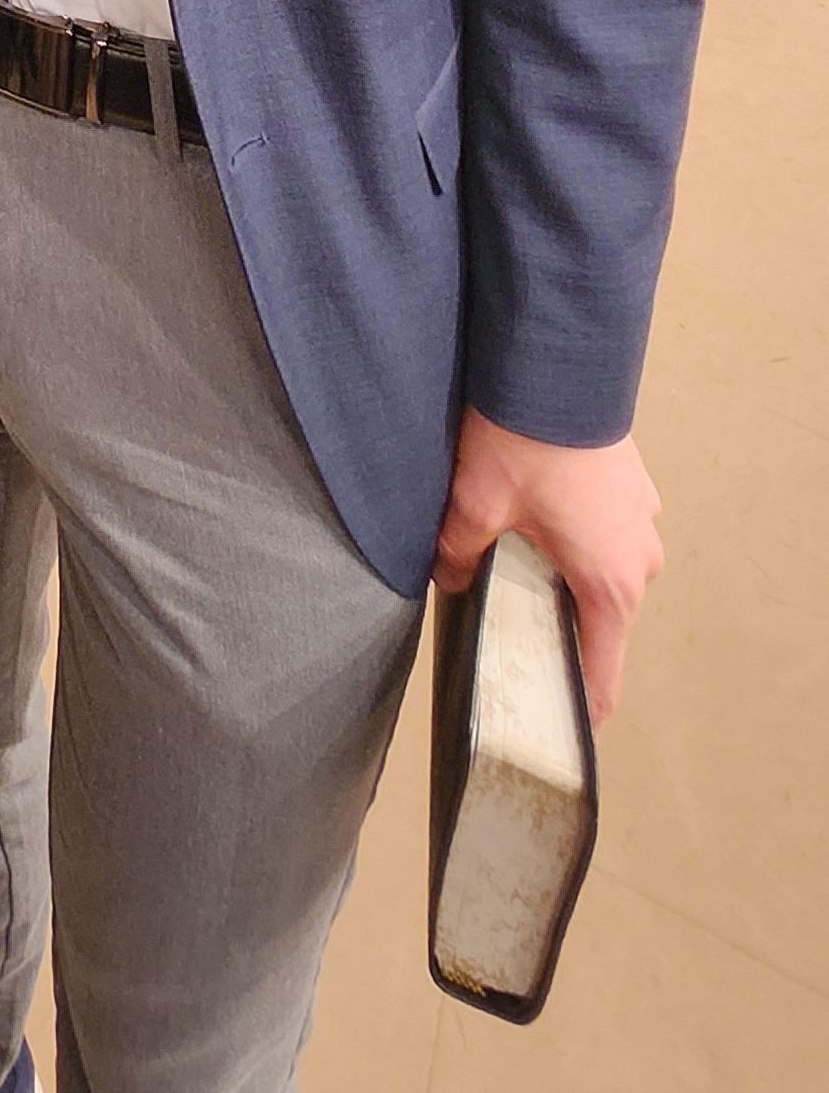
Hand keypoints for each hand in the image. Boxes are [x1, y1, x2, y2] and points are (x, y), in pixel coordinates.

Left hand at [433, 406, 662, 719]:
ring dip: (567, 578)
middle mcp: (640, 560)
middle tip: (509, 638)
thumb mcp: (474, 508)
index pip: (602, 673)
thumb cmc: (524, 443)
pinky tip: (535, 525)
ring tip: (516, 575)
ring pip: (603, 573)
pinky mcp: (633, 487)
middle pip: (600, 621)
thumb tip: (450, 579)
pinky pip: (607, 534)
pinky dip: (577, 540)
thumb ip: (458, 557)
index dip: (578, 707)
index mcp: (611, 584)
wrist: (556, 363)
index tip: (555, 729)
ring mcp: (643, 521)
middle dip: (558, 631)